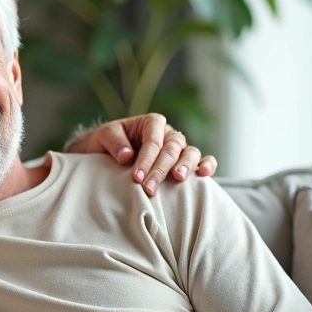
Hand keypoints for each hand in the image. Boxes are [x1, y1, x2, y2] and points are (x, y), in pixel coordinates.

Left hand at [64, 114, 217, 196]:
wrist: (106, 152)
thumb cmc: (106, 142)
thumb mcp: (103, 136)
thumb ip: (114, 142)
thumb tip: (127, 156)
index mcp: (151, 123)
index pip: (154, 140)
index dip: (147, 159)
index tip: (137, 178)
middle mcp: (168, 133)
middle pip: (172, 148)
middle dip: (160, 169)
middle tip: (149, 188)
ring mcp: (179, 147)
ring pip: (190, 152)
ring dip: (185, 166)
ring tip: (178, 179)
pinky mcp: (184, 162)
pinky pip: (202, 160)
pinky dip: (207, 165)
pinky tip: (203, 174)